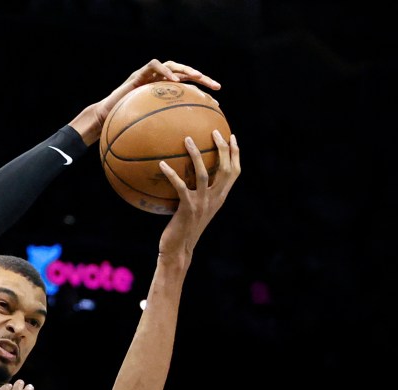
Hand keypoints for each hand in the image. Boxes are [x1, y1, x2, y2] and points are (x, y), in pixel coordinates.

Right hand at [70, 59, 220, 144]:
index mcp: (165, 96)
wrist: (104, 120)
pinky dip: (166, 71)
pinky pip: (155, 66)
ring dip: (187, 70)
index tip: (216, 104)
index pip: (188, 91)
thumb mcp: (149, 136)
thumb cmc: (124, 131)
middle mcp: (159, 83)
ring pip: (173, 65)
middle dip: (202, 79)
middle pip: (185, 75)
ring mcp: (150, 76)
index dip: (203, 95)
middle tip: (216, 87)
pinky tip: (175, 81)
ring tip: (199, 78)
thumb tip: (179, 160)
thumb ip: (163, 139)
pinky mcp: (139, 73)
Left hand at [158, 128, 240, 259]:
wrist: (178, 250)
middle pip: (225, 169)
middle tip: (214, 131)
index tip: (232, 136)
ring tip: (187, 139)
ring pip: (204, 174)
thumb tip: (185, 174)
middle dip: (222, 148)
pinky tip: (161, 164)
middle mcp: (214, 199)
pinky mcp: (187, 208)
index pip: (234, 173)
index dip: (235, 154)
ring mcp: (202, 204)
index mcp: (219, 198)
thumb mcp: (195, 210)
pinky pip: (179, 186)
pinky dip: (171, 173)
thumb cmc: (183, 229)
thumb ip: (197, 194)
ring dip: (196, 155)